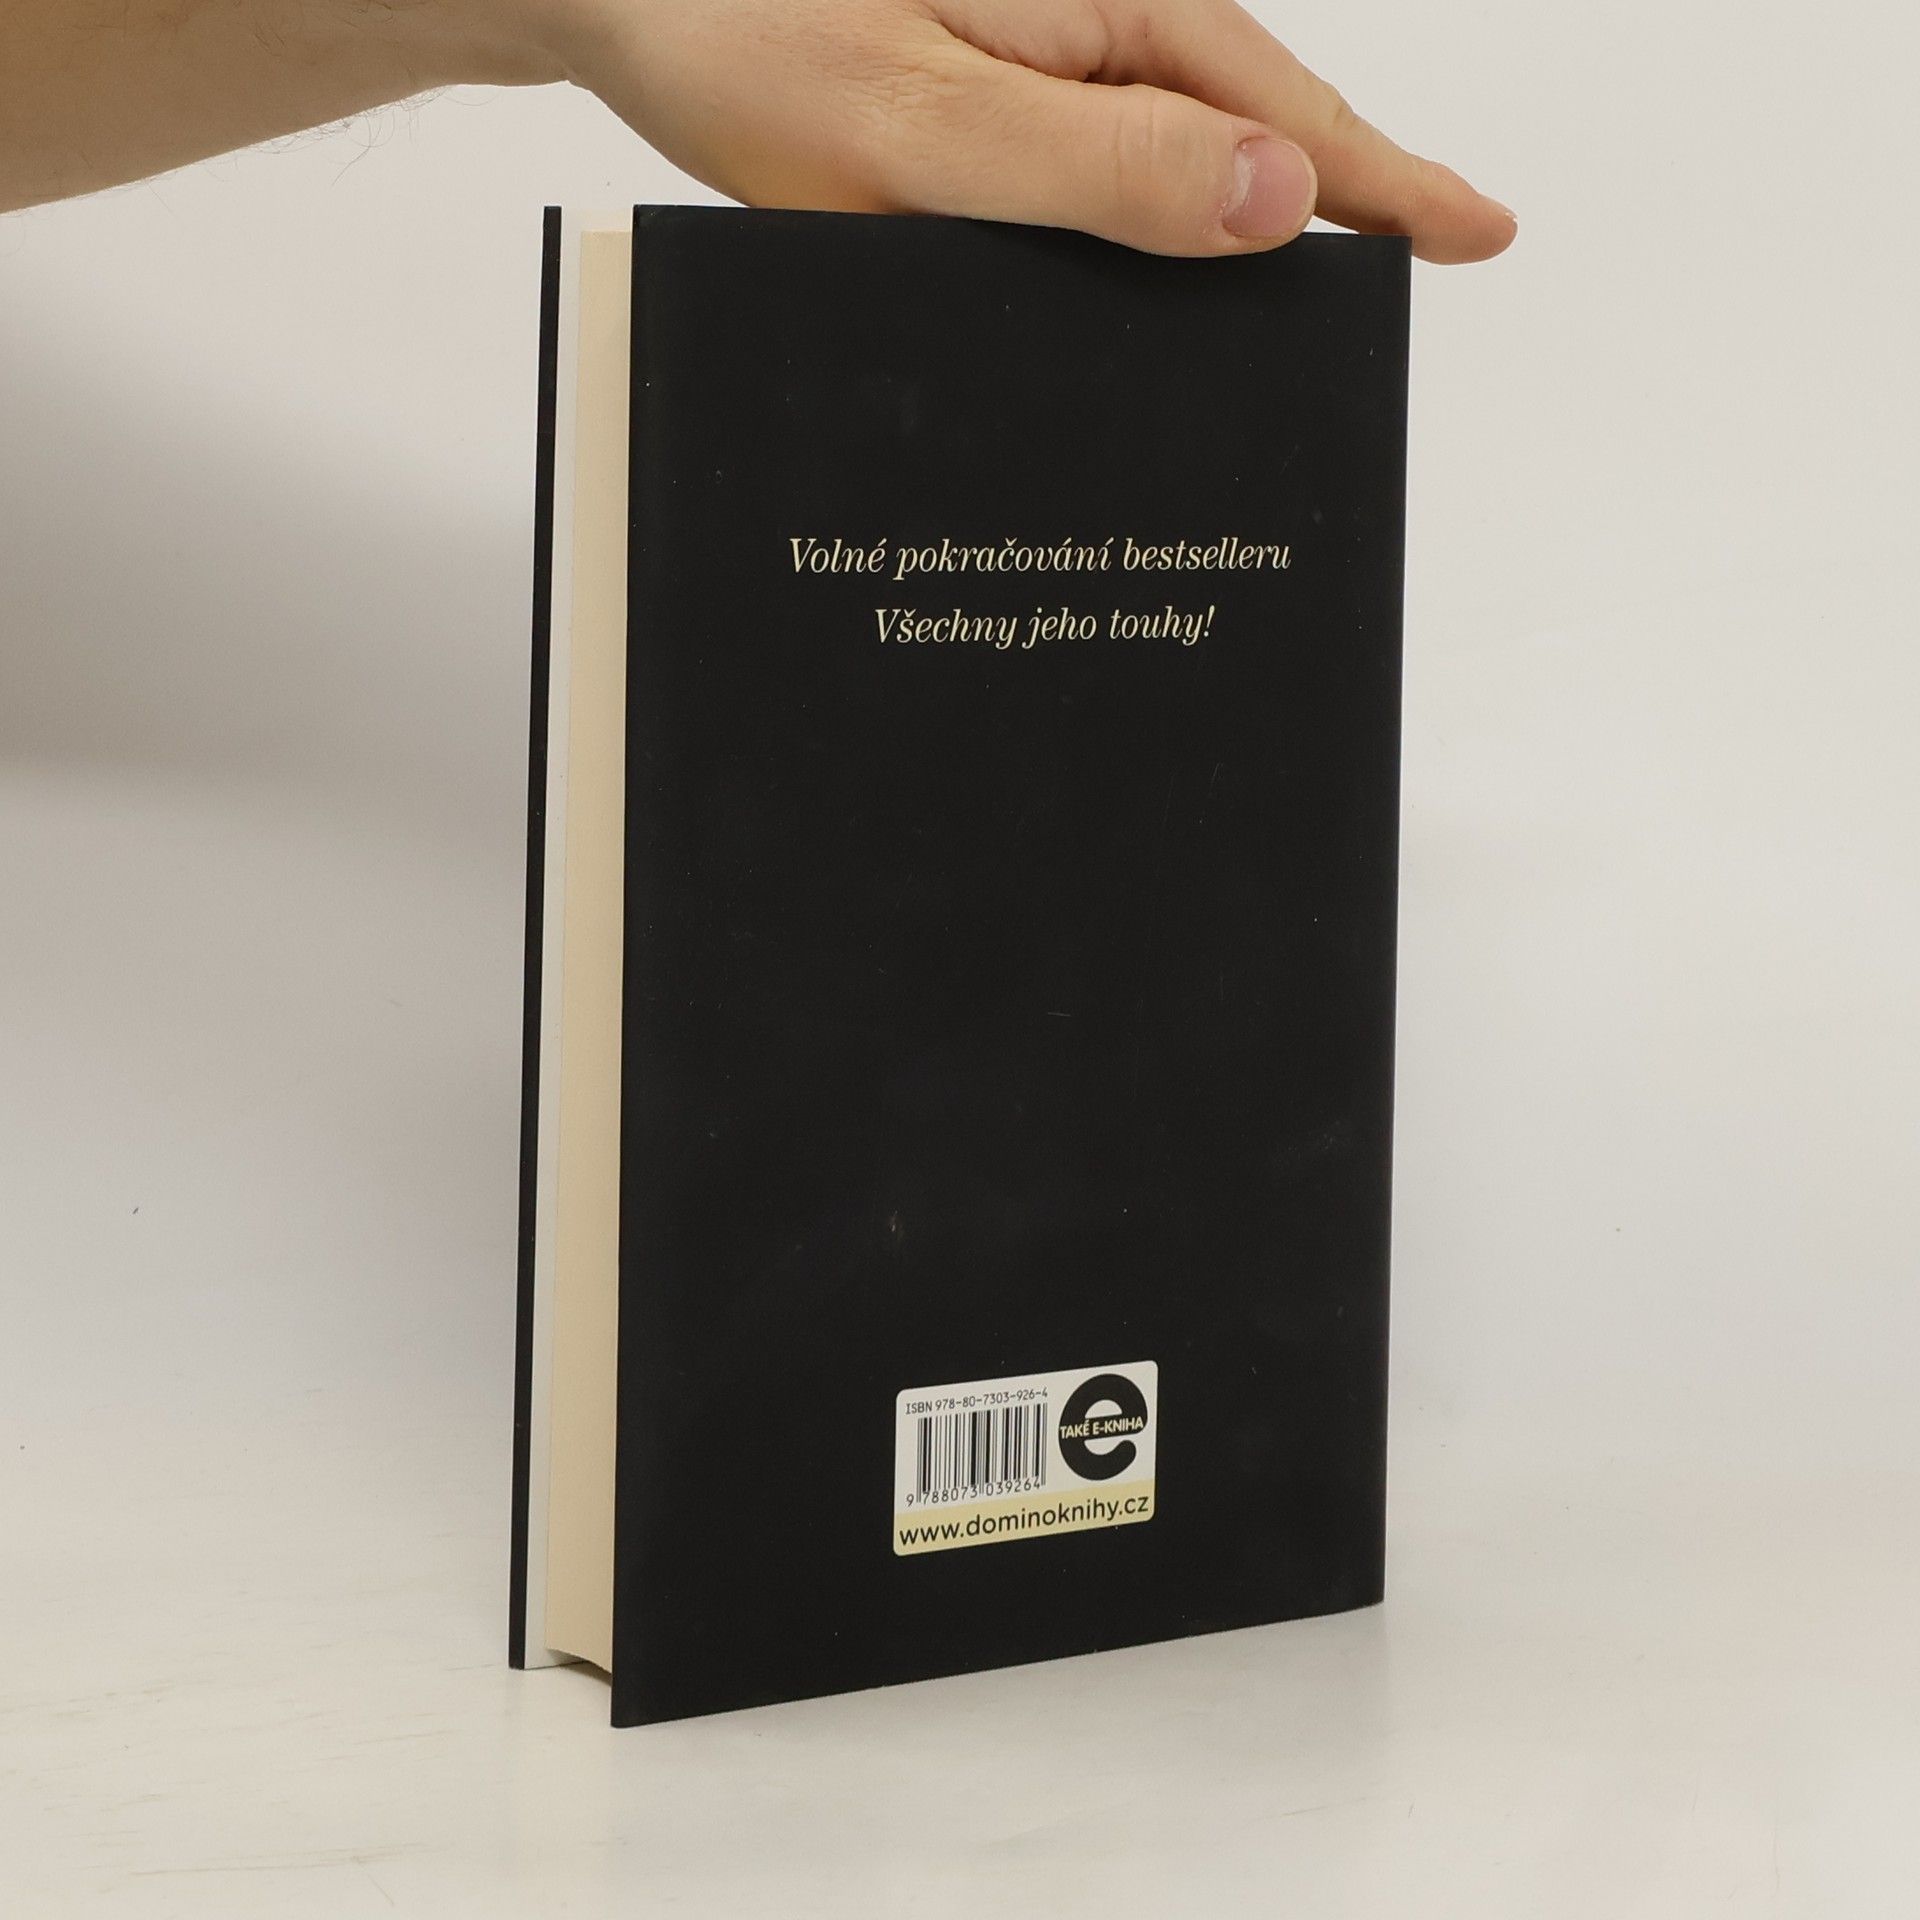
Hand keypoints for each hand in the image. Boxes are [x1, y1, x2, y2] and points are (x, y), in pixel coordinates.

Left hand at [535, 0, 1515, 259]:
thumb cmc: (748, 35)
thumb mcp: (930, 124)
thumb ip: (1100, 167)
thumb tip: (1277, 196)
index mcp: (1108, 15)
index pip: (1288, 116)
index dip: (1388, 184)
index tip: (1478, 232)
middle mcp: (1089, 16)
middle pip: (1249, 121)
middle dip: (1335, 196)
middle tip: (1418, 258)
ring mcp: (1036, 39)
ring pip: (1174, 135)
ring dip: (1234, 206)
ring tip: (1294, 281)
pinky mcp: (984, 66)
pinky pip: (1095, 140)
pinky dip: (1139, 200)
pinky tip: (1140, 251)